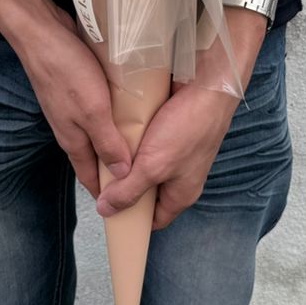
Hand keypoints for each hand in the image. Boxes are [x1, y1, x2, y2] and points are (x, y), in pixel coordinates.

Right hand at [8, 0, 131, 198]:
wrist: (41, 33)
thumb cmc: (65, 71)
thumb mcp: (93, 111)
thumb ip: (108, 142)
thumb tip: (124, 175)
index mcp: (72, 139)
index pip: (90, 177)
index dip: (107, 193)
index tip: (126, 207)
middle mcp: (70, 127)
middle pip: (95, 156)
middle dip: (116, 168)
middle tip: (145, 173)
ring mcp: (72, 107)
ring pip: (97, 132)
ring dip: (116, 140)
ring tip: (145, 143)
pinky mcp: (77, 87)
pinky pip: (98, 110)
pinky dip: (113, 116)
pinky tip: (131, 109)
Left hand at [95, 7, 266, 229]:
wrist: (208, 84)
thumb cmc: (188, 128)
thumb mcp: (153, 166)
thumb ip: (129, 190)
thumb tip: (106, 210)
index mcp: (180, 193)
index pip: (152, 218)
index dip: (131, 220)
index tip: (106, 213)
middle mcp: (179, 174)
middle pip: (145, 188)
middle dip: (123, 184)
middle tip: (97, 178)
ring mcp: (175, 149)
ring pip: (144, 161)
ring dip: (125, 158)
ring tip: (101, 152)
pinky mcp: (169, 127)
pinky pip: (146, 139)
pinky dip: (131, 136)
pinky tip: (114, 130)